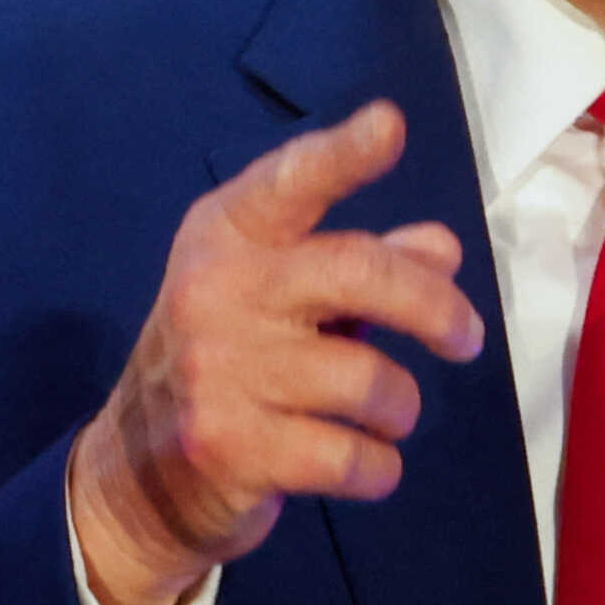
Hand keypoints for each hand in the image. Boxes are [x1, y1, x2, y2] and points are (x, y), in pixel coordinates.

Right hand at [68, 101, 484, 604]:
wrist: (137, 479)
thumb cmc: (229, 366)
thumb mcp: (281, 299)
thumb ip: (362, 267)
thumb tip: (442, 248)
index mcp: (229, 236)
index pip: (292, 181)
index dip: (345, 154)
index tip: (390, 125)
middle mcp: (215, 290)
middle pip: (358, 274)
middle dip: (434, 308)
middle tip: (467, 339)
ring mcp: (216, 369)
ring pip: (368, 380)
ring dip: (399, 406)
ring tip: (386, 414)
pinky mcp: (227, 446)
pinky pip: (351, 456)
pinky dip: (379, 467)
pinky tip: (365, 464)